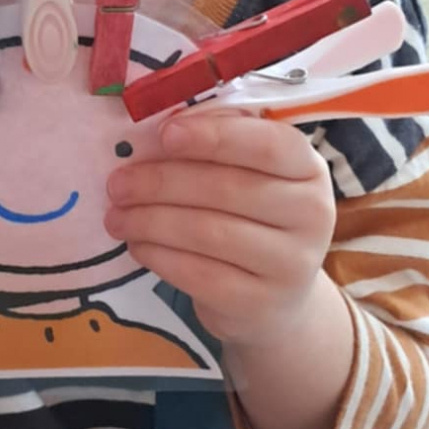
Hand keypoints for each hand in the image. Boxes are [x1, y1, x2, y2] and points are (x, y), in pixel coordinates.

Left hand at [103, 106, 336, 348]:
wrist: (275, 300)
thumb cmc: (253, 221)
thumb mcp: (251, 178)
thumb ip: (219, 148)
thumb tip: (162, 125)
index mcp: (309, 169)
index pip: (268, 146)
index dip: (214, 136)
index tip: (165, 134)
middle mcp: (312, 214)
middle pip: (227, 188)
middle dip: (162, 182)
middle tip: (117, 183)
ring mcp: (291, 263)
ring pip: (208, 232)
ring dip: (150, 221)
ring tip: (116, 216)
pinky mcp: (260, 302)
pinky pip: (199, 274)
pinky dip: (159, 256)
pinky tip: (136, 246)